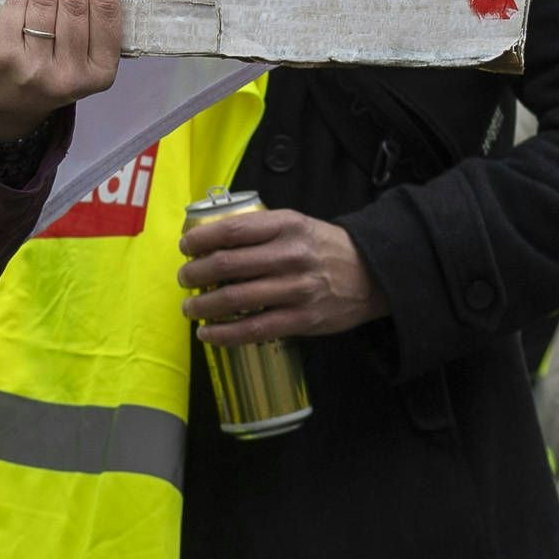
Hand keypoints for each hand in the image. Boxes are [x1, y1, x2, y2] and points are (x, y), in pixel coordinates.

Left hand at [0, 0, 123, 142]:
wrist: (5, 106)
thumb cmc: (51, 74)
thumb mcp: (83, 63)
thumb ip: (93, 27)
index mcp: (100, 74)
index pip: (106, 13)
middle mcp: (69, 75)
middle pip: (76, 4)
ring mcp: (34, 67)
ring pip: (46, 3)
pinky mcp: (3, 57)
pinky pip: (17, 9)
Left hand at [179, 207, 388, 341]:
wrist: (373, 274)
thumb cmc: (325, 248)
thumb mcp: (297, 225)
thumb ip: (261, 230)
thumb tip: (212, 242)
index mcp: (286, 225)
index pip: (232, 230)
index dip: (201, 239)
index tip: (185, 246)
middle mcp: (290, 255)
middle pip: (226, 264)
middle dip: (195, 273)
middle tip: (184, 278)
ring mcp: (296, 289)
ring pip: (235, 298)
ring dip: (203, 305)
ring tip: (190, 307)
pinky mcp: (302, 319)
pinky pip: (254, 329)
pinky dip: (224, 334)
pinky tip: (208, 334)